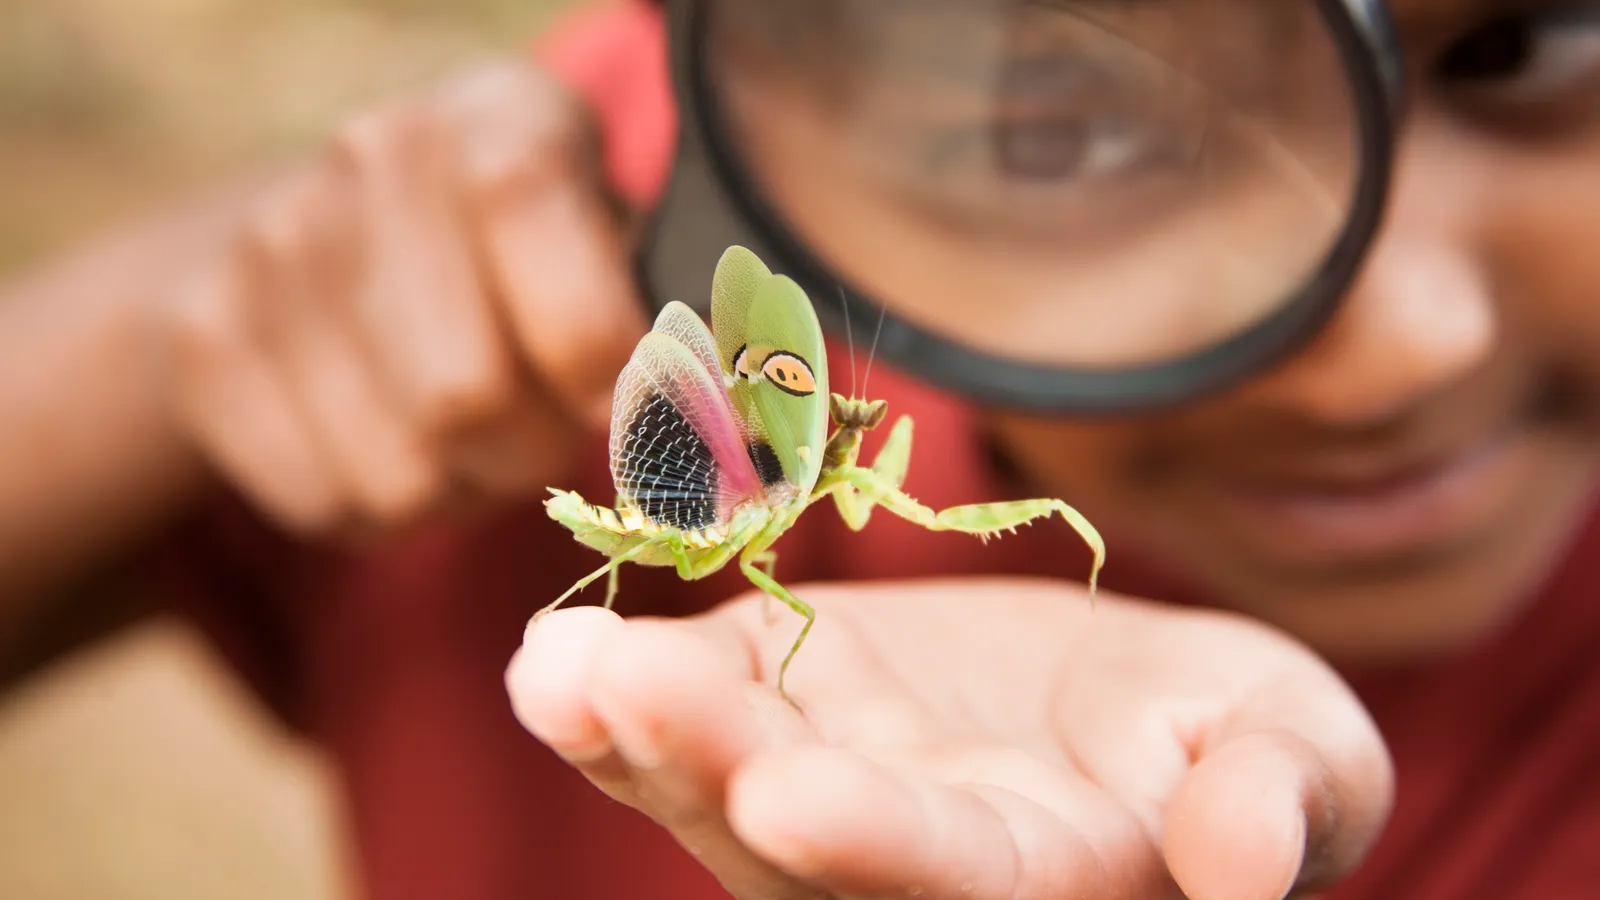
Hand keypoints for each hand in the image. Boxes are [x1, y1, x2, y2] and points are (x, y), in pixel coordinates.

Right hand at [152, 58, 644, 538]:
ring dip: (454, 490)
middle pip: (467, 402)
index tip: (621, 409)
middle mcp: (378, 160)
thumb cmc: (522, 262)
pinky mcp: (201, 335)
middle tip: (536, 434)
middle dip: (527, 456)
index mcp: (505, 123)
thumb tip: (717, 442)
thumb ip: (675, 332)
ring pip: (396, 476)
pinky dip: (373, 512)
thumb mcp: (613, 251)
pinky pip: (321, 504)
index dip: (600, 377)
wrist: (331, 237)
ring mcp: (273, 244)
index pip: (562, 282)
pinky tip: (383, 440)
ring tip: (461, 436)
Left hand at [506, 578, 1392, 899]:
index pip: (952, 878)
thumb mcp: (1295, 750)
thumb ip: (1279, 802)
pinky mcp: (775, 705)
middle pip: (792, 843)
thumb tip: (1247, 866)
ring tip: (565, 676)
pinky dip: (611, 700)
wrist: (1124, 701)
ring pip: (711, 783)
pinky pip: (682, 711)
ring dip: (634, 734)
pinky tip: (557, 665)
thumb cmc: (1229, 739)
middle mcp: (904, 859)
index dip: (874, 842)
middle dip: (710, 770)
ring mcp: (820, 783)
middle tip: (628, 696)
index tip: (787, 798)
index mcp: (1042, 878)